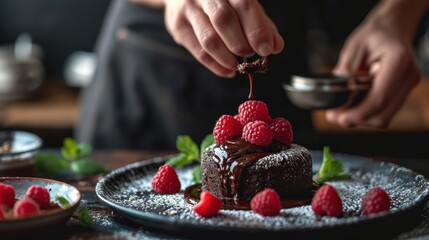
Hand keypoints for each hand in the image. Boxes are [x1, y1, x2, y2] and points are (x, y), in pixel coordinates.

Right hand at [164, 0, 283, 76]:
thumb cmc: (221, 2)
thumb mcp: (243, 6)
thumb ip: (261, 24)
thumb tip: (276, 46)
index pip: (244, 4)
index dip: (257, 29)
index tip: (267, 49)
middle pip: (223, 20)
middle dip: (240, 43)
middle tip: (249, 55)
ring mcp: (188, 8)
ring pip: (209, 39)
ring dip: (227, 57)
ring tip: (238, 66)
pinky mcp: (177, 25)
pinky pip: (198, 51)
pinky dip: (216, 65)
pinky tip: (227, 70)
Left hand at [326, 2, 422, 127]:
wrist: (393, 29)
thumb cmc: (375, 34)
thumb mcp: (355, 46)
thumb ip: (346, 69)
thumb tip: (337, 93)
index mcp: (398, 62)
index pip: (379, 98)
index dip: (358, 113)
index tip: (340, 118)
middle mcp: (408, 77)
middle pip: (382, 114)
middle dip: (356, 119)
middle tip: (333, 116)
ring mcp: (407, 87)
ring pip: (383, 117)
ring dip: (360, 118)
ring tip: (340, 111)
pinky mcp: (402, 94)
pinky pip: (384, 111)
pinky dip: (366, 113)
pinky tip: (352, 106)